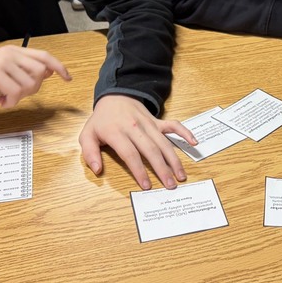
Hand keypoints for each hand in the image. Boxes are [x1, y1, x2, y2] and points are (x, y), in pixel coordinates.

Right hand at [0, 45, 70, 107]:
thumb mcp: (5, 76)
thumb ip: (24, 72)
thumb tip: (49, 72)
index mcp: (14, 51)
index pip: (44, 56)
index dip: (59, 67)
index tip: (68, 78)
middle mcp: (9, 53)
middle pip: (40, 72)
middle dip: (33, 89)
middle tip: (17, 95)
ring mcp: (2, 62)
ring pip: (30, 84)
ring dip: (20, 97)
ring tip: (5, 99)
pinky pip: (16, 92)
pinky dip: (11, 102)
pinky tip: (0, 102)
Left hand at [79, 94, 196, 189]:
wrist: (115, 96)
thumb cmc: (102, 120)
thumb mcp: (87, 135)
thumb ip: (89, 153)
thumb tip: (97, 170)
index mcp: (116, 132)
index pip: (130, 153)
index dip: (139, 170)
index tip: (147, 186)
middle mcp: (135, 127)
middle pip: (151, 150)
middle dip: (162, 169)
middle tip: (170, 185)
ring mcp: (148, 123)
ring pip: (164, 142)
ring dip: (174, 159)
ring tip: (181, 175)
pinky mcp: (157, 121)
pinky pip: (173, 125)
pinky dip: (185, 132)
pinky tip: (194, 143)